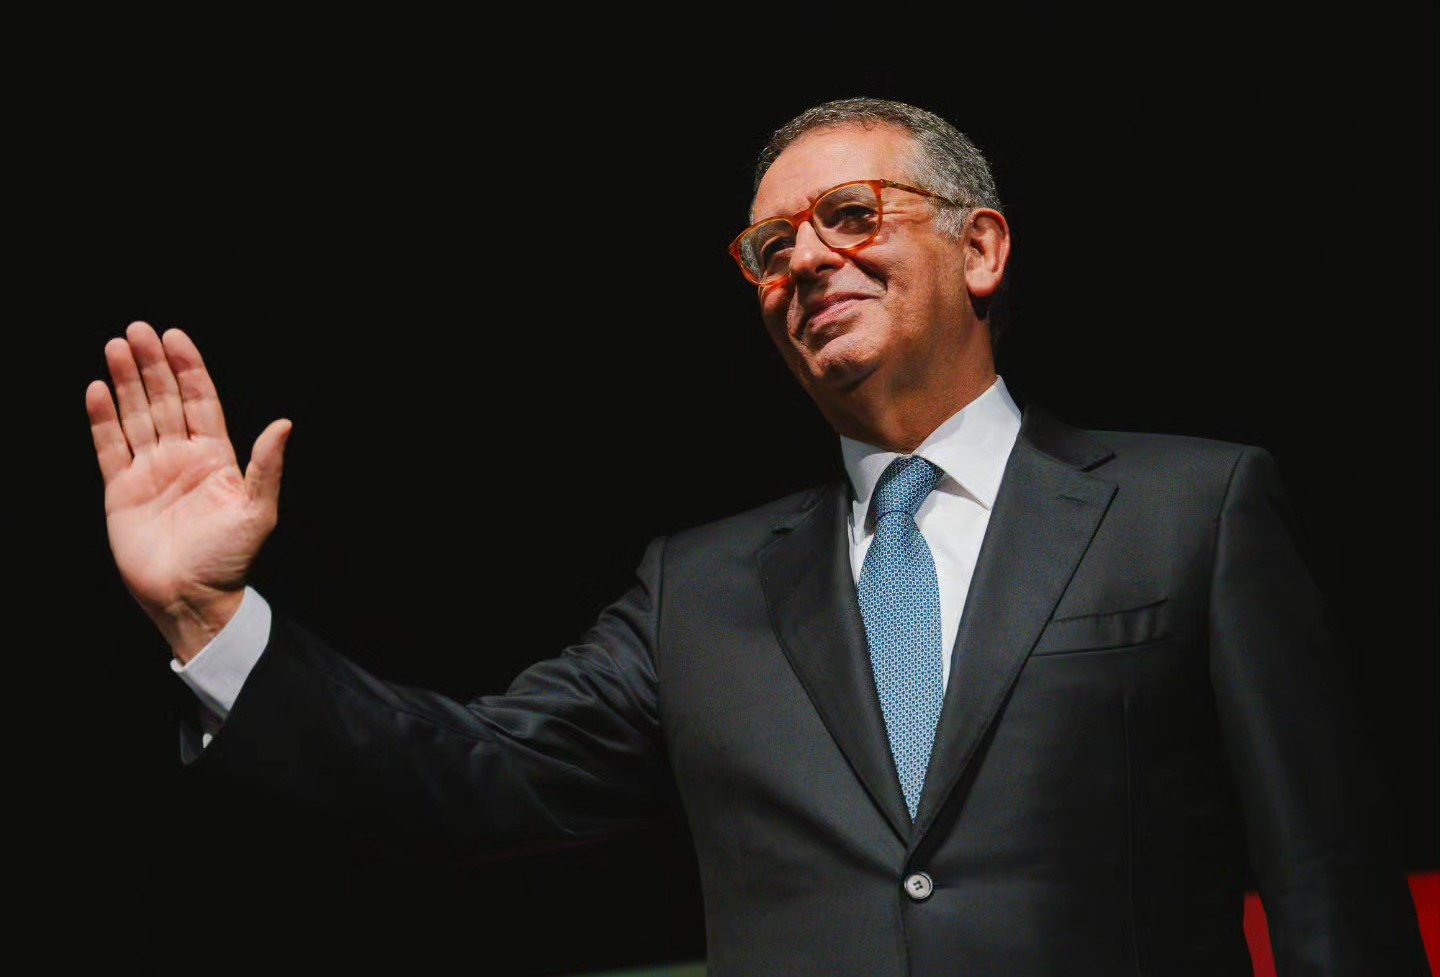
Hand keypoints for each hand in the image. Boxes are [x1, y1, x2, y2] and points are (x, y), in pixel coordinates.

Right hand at [86, 321, 291, 661]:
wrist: (192, 598)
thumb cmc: (230, 559)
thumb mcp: (258, 511)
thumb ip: (266, 467)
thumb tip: (284, 424)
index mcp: (216, 458)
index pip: (201, 401)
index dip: (188, 369)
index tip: (175, 337)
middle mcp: (182, 458)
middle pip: (165, 400)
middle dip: (152, 366)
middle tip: (138, 330)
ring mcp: (150, 472)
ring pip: (135, 416)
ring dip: (126, 382)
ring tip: (116, 346)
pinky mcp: (121, 491)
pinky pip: (110, 447)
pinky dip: (102, 419)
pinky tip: (98, 389)